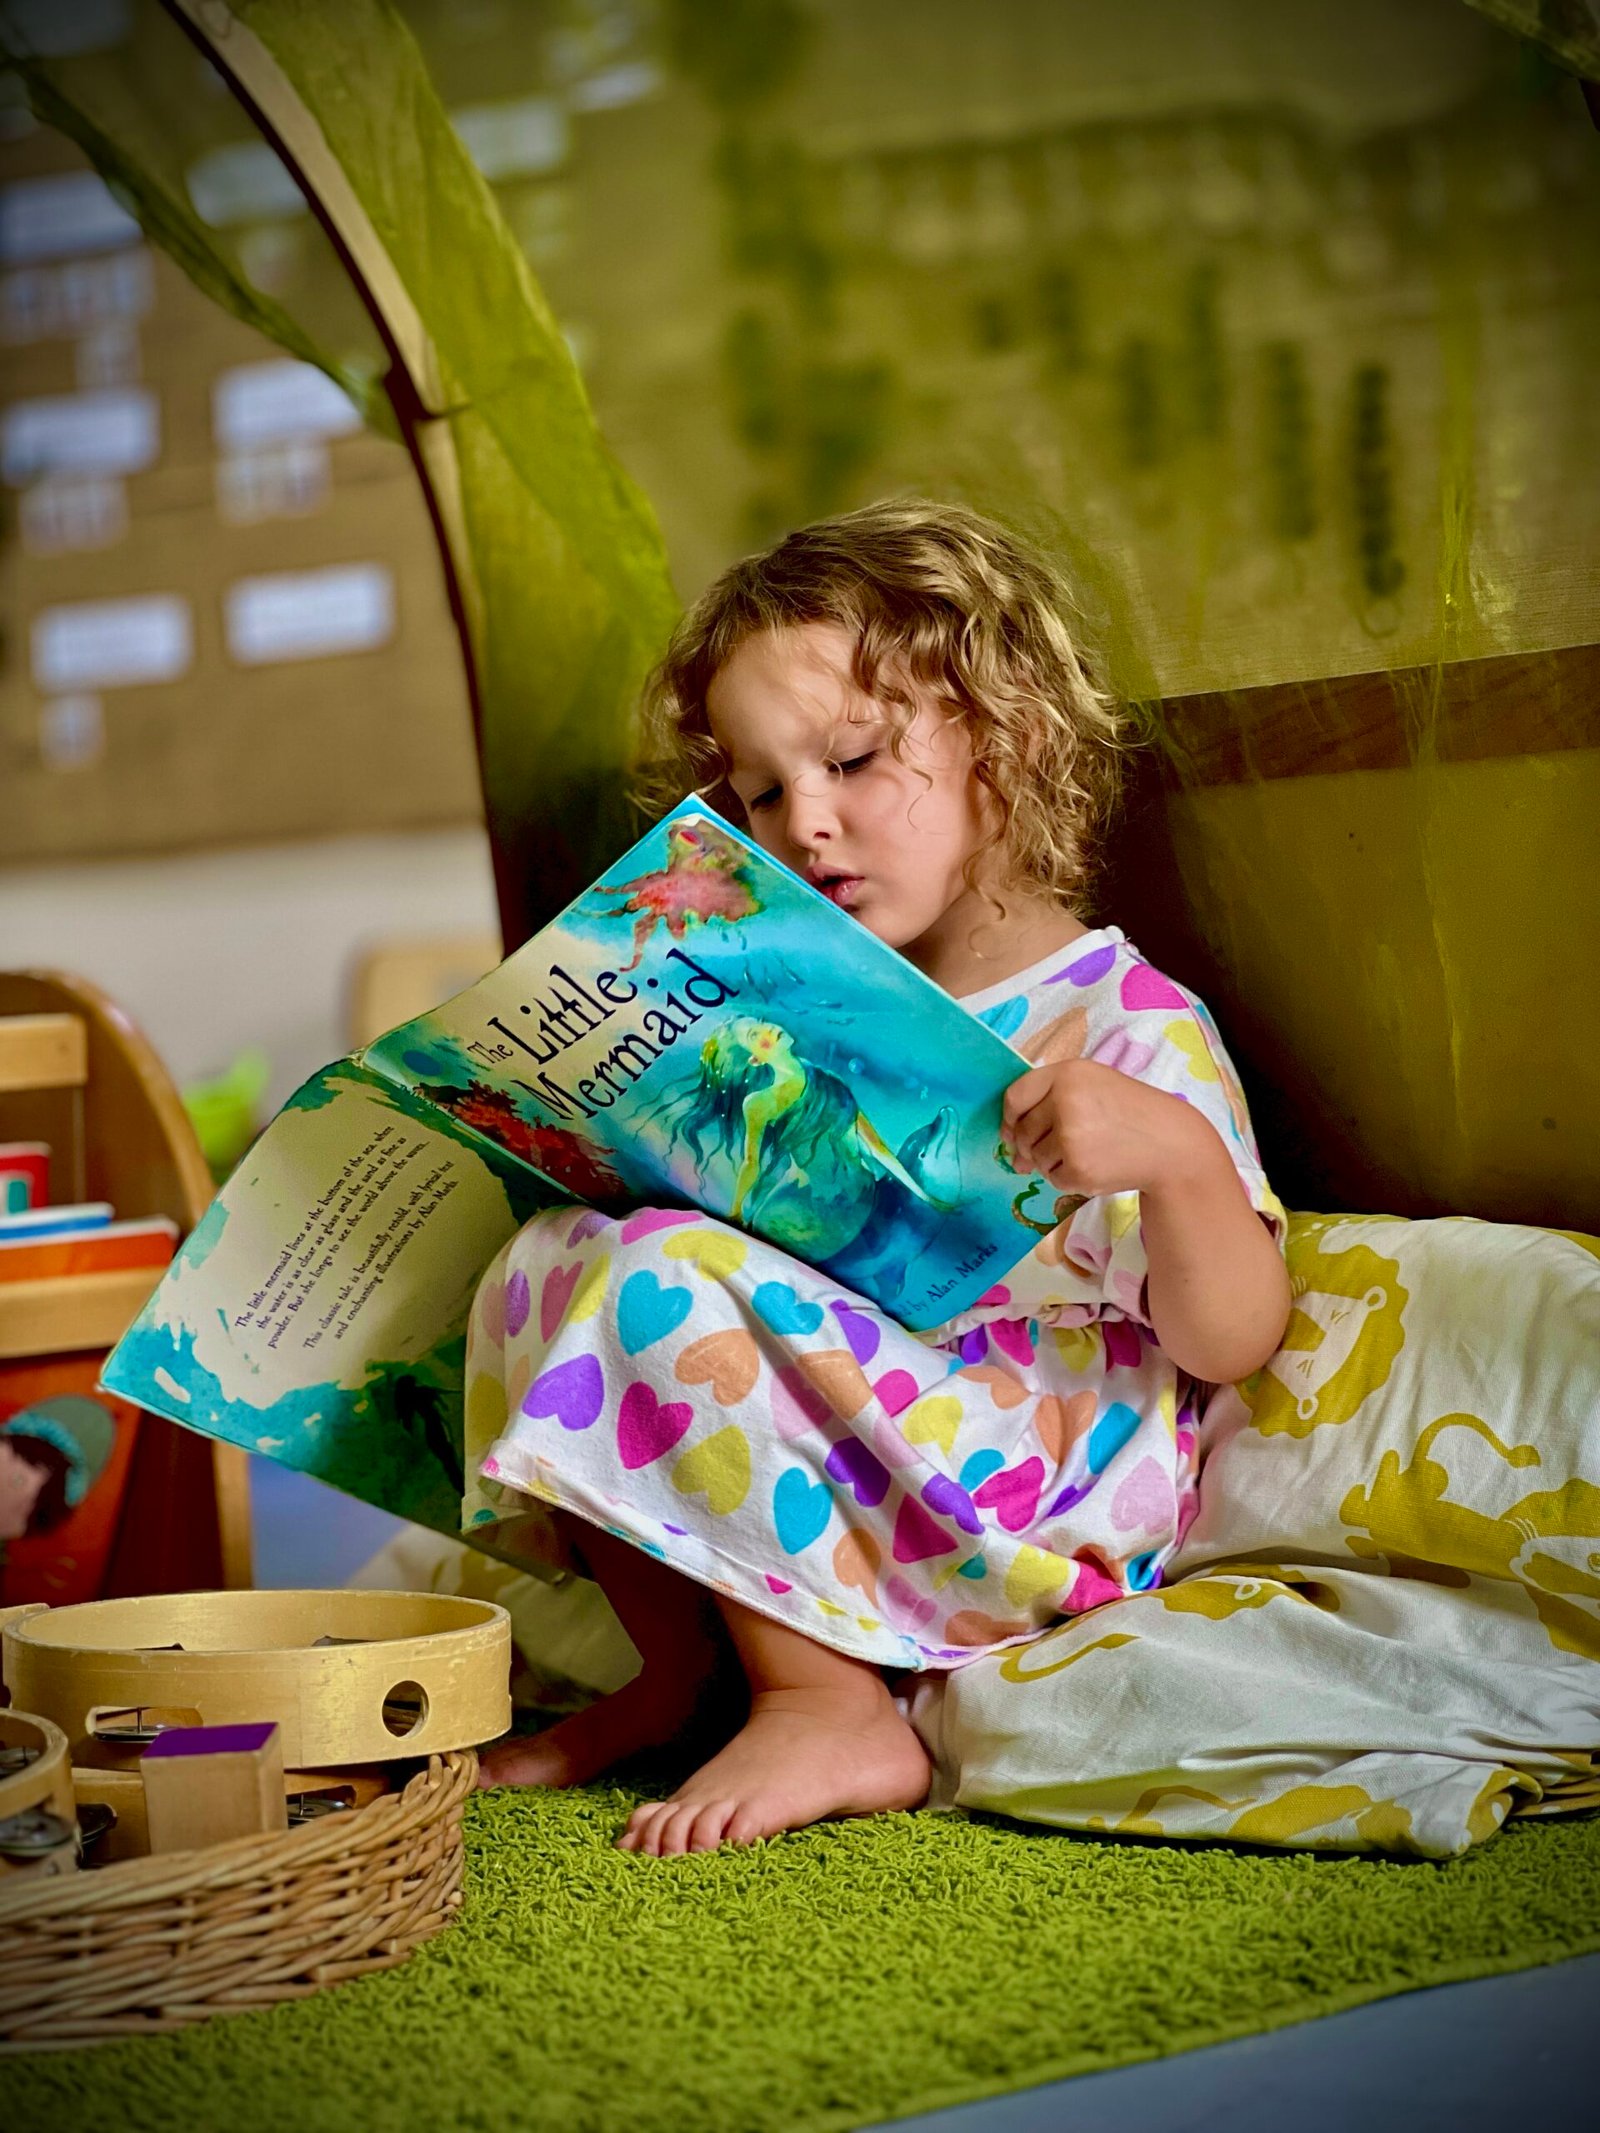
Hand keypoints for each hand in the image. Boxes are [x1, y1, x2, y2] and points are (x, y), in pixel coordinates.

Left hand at [1001, 1058, 1204, 1198]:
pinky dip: (1067, 1177)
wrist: (1169, 1144)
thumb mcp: (1093, 1083)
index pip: (1015, 1096)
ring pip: (1035, 1157)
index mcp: (1067, 1075)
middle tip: (1057, 1146)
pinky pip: (1053, 1179)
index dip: (1009, 1117)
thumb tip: (1008, 1142)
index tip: (1012, 1127)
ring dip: (1051, 1161)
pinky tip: (1093, 1165)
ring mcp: (1071, 1139)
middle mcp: (1065, 1103)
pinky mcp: (1079, 1170)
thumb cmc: (1128, 1110)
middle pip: (1022, 1132)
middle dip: (1030, 1144)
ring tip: (1084, 1152)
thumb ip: (1049, 1098)